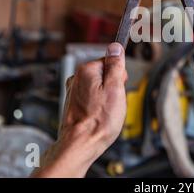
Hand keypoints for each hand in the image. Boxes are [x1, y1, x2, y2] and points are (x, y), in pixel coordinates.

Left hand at [32, 43, 126, 177]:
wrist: (80, 145)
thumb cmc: (99, 121)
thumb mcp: (115, 89)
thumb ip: (115, 66)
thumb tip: (116, 47)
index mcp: (87, 70)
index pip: (111, 62)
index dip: (119, 76)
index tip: (119, 88)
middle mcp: (77, 78)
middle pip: (105, 74)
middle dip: (113, 88)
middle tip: (113, 103)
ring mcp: (74, 91)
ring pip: (100, 88)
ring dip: (106, 98)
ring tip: (106, 112)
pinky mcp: (73, 103)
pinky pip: (92, 99)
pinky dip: (98, 106)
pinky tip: (99, 117)